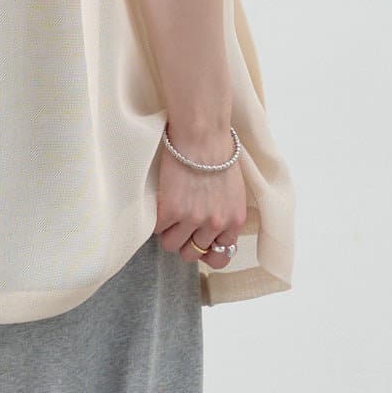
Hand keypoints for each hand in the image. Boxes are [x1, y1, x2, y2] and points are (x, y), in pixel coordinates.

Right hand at [154, 124, 247, 265]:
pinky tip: (162, 202)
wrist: (202, 136)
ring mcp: (192, 219)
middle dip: (184, 242)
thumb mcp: (234, 191)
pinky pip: (157, 229)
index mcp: (234, 220)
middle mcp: (215, 224)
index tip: (199, 242)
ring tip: (169, 213)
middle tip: (180, 225)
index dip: (207, 251)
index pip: (221, 256)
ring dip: (168, 232)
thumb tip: (211, 232)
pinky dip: (157, 219)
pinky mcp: (170, 211)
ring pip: (171, 245)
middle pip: (192, 254)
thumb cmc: (219, 154)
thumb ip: (225, 214)